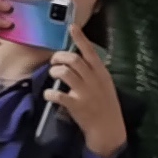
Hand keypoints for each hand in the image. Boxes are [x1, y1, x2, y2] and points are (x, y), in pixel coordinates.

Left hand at [47, 38, 127, 157]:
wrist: (109, 130)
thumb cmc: (106, 106)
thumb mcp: (105, 86)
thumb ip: (94, 73)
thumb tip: (77, 59)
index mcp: (102, 74)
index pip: (90, 52)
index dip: (80, 38)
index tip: (71, 26)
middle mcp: (94, 81)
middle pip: (74, 59)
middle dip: (59, 57)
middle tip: (54, 61)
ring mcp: (85, 93)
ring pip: (65, 73)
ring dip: (55, 71)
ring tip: (53, 75)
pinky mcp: (76, 106)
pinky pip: (58, 95)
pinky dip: (49, 94)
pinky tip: (48, 95)